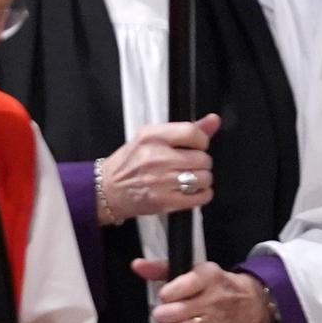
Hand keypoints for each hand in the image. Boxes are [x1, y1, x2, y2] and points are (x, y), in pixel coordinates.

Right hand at [98, 114, 220, 222]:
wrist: (107, 190)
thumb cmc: (129, 164)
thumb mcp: (150, 139)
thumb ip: (185, 130)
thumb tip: (214, 120)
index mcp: (152, 137)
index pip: (193, 133)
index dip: (201, 141)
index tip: (195, 147)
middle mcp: (157, 158)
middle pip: (203, 159)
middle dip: (199, 163)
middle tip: (186, 166)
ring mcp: (162, 181)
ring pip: (204, 178)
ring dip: (201, 180)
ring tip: (187, 179)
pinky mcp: (165, 202)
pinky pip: (201, 197)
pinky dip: (201, 195)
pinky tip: (189, 192)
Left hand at [133, 259, 275, 322]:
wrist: (250, 302)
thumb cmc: (215, 284)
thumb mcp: (193, 270)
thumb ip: (162, 268)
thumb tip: (137, 265)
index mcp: (207, 277)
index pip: (182, 287)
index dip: (167, 293)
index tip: (165, 295)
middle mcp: (212, 299)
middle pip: (178, 311)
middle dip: (162, 314)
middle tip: (161, 313)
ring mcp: (214, 321)